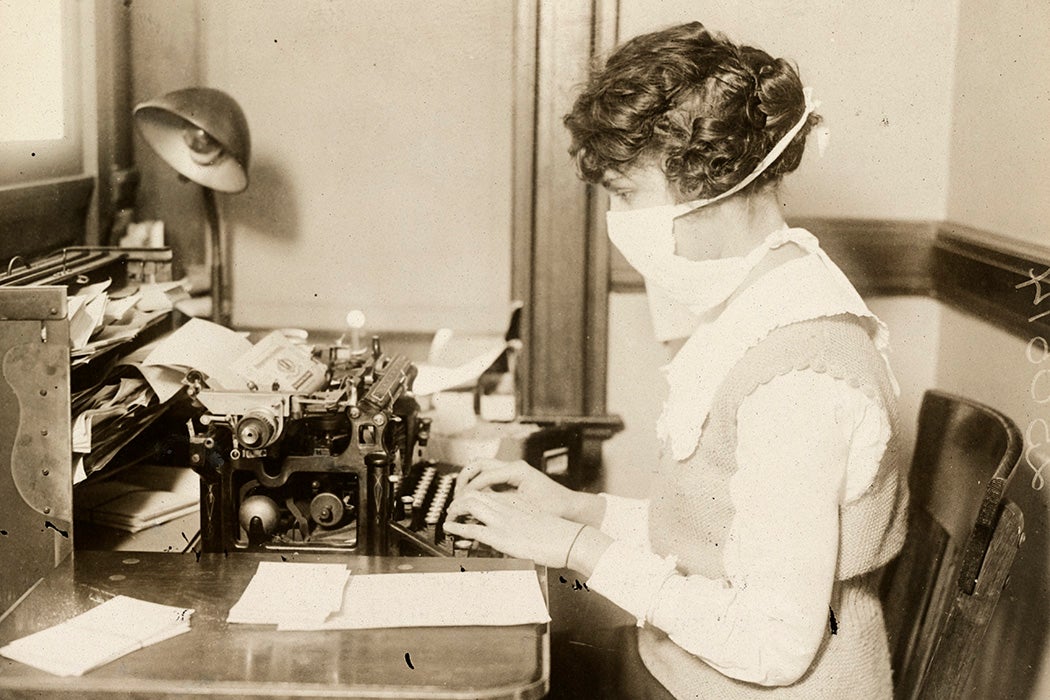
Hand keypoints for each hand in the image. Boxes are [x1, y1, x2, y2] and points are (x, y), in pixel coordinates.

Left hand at [443, 491, 585, 567]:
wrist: (571, 539)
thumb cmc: (560, 534)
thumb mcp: (539, 522)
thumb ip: (526, 521)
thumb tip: (520, 529)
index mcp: (517, 503)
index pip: (489, 492)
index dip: (473, 494)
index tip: (466, 501)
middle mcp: (508, 508)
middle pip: (476, 494)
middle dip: (460, 499)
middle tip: (454, 507)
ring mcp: (503, 521)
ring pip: (470, 505)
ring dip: (456, 509)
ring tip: (450, 515)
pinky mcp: (501, 537)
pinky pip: (473, 529)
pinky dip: (457, 527)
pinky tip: (450, 527)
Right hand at [455, 458, 587, 521]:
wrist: (570, 507)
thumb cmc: (554, 507)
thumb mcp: (526, 508)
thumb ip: (501, 504)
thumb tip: (478, 505)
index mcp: (516, 470)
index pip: (483, 475)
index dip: (469, 489)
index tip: (459, 502)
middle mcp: (513, 466)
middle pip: (478, 464)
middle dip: (464, 478)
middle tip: (456, 495)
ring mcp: (512, 471)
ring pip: (482, 467)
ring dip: (470, 479)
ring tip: (462, 496)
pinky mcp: (512, 478)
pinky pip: (489, 476)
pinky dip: (478, 484)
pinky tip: (475, 498)